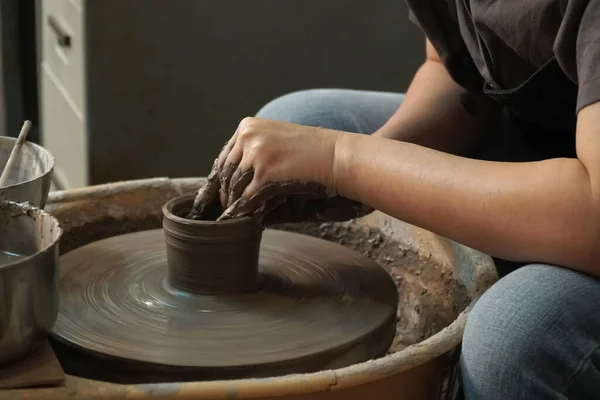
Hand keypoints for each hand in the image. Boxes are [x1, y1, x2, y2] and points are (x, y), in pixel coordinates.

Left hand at [190, 117, 372, 221]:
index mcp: (248, 125)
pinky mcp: (264, 171)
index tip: (221, 192)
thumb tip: (232, 184)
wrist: (335, 156)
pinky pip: (246, 197)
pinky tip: (245, 218)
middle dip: (225, 192)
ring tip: (236, 215)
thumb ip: (253, 154)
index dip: (222, 177)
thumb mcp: (277, 142)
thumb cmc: (312, 153)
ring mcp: (254, 152)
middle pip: (226, 171)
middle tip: (225, 208)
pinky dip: (244, 210)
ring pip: (233, 186)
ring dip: (234, 203)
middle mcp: (247, 135)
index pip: (225, 155)